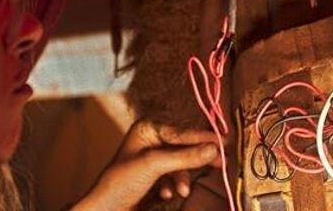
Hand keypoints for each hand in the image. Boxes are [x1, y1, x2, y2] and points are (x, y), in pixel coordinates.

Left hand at [69, 120, 218, 210]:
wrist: (107, 210)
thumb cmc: (120, 182)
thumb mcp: (154, 166)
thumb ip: (184, 157)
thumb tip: (213, 149)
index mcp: (146, 129)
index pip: (181, 131)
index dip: (203, 136)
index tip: (225, 141)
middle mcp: (151, 140)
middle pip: (184, 146)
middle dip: (197, 158)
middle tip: (221, 163)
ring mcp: (153, 159)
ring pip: (182, 164)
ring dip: (182, 178)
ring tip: (181, 191)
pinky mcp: (156, 177)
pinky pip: (175, 177)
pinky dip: (174, 186)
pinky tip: (167, 195)